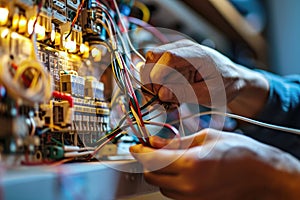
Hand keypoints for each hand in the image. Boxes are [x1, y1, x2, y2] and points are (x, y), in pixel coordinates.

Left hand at [130, 128, 299, 199]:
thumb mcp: (206, 136)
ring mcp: (193, 197)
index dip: (139, 152)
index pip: (151, 160)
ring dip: (160, 172)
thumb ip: (176, 141)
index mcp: (190, 164)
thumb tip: (154, 142)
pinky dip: (171, 182)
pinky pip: (174, 193)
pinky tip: (182, 170)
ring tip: (171, 159)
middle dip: (148, 162)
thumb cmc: (239, 151)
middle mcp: (188, 185)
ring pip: (161, 186)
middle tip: (153, 149)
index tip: (135, 146)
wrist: (261, 173)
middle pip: (151, 176)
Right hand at [141, 39, 268, 116]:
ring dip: (153, 82)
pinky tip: (168, 93)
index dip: (157, 75)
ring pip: (151, 63)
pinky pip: (156, 68)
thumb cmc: (226, 84)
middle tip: (161, 99)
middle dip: (151, 80)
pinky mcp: (174, 58)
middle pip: (153, 58)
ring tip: (167, 98)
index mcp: (196, 54)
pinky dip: (157, 82)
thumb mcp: (210, 93)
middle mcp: (183, 48)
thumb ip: (185, 93)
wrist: (234, 76)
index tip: (159, 94)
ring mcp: (177, 51)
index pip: (166, 57)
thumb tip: (161, 95)